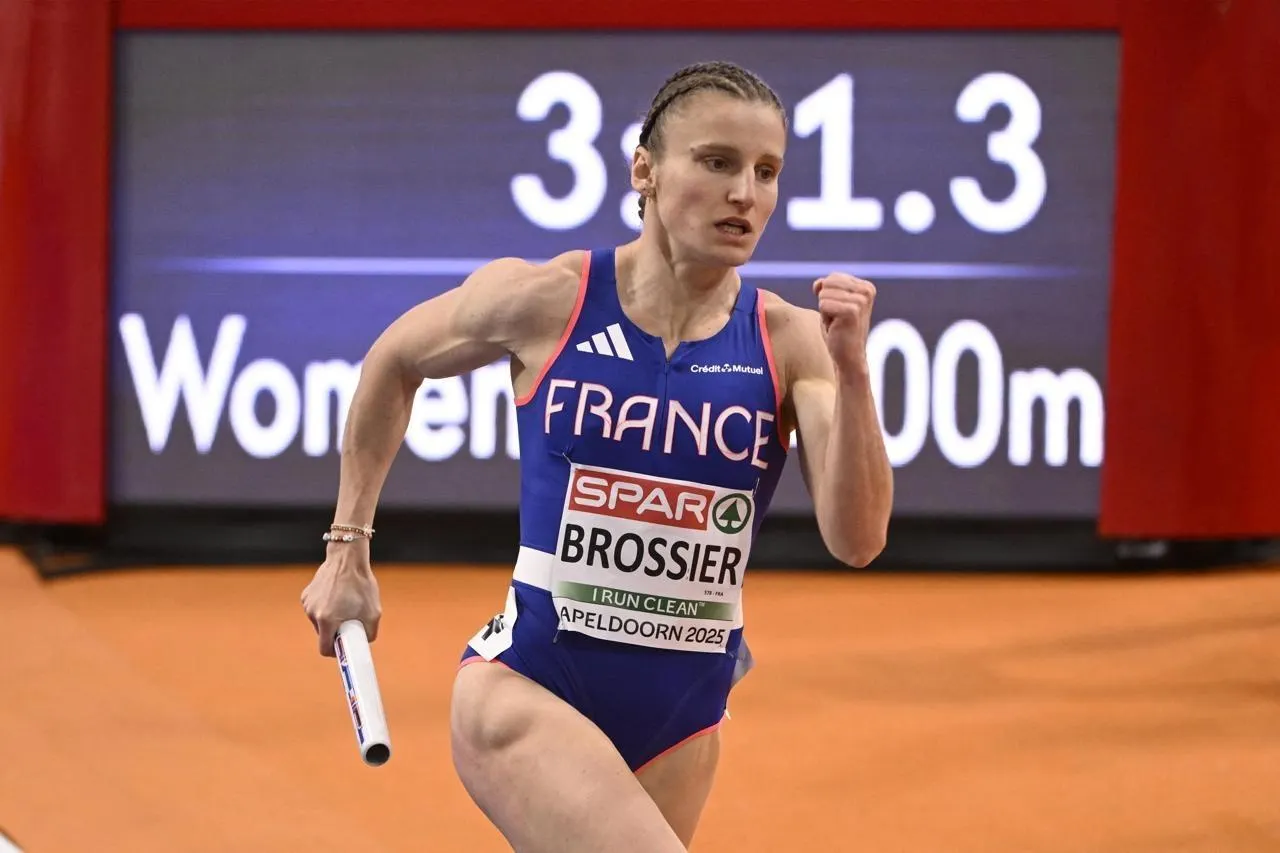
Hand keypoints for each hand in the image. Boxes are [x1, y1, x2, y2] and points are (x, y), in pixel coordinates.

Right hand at [301, 540, 381, 656]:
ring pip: (319, 621)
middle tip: (349, 623)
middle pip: (323, 635)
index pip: (324, 649)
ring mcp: (308, 604)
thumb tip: (365, 642)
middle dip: (335, 633)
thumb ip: (370, 633)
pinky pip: (316, 609)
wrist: (347, 558)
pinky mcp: (306, 595)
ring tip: (344, 605)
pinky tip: (336, 595)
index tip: (344, 648)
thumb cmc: (361, 584)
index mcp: (327, 620)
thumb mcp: (374, 612)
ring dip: (330, 619)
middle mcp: (313, 613)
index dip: (335, 652)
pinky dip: (325, 607)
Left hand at [813, 273, 875, 377]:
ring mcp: (861, 300)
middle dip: (826, 302)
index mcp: (866, 287)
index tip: (840, 312)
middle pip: (828, 283)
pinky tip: (836, 327)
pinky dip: (825, 318)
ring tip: (838, 324)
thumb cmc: (839, 331)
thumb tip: (818, 284)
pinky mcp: (853, 311)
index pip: (833, 277)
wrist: (849, 357)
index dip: (828, 295)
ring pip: (824, 294)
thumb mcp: (833, 304)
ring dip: (826, 312)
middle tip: (837, 319)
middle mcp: (867, 291)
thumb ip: (826, 289)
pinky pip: (823, 305)